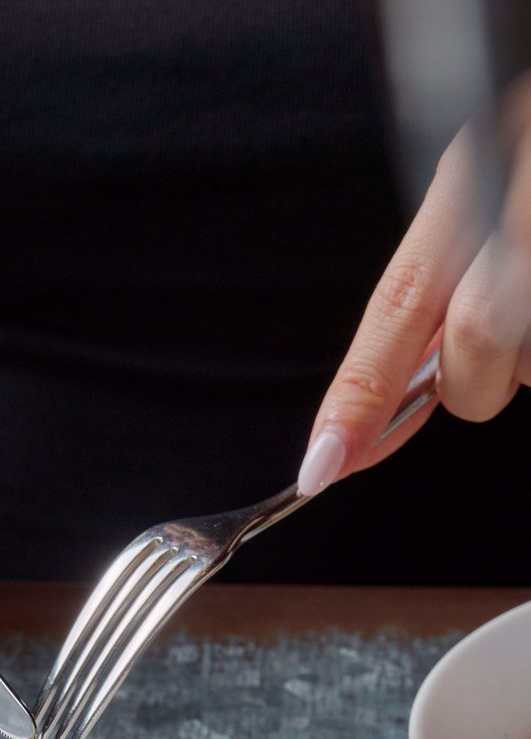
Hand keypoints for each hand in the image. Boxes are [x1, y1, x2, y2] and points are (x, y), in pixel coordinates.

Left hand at [296, 84, 530, 495]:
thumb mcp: (492, 191)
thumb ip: (441, 280)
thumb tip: (401, 388)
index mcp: (472, 179)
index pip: (395, 306)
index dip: (357, 398)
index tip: (322, 465)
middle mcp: (516, 201)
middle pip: (476, 348)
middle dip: (475, 384)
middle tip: (499, 346)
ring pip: (530, 363)